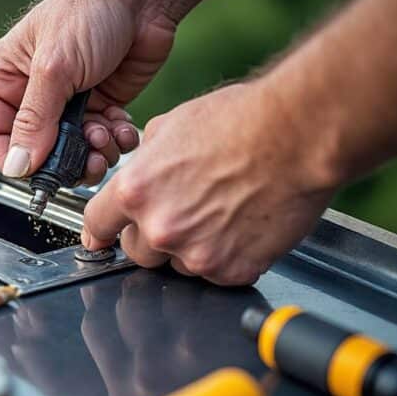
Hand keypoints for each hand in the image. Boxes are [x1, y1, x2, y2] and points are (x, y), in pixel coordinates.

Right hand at [0, 0, 175, 184]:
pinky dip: (114, 141)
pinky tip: (122, 126)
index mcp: (5, 78)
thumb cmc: (91, 7)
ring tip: (105, 136)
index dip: (14, 160)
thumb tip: (18, 163)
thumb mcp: (54, 67)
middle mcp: (33, 93)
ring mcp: (67, 102)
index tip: (38, 173)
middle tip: (83, 158)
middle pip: (37, 150)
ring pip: (71, 152)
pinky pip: (101, 141)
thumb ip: (35, 120)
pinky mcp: (99, 105)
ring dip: (92, 152)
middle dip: (62, 159)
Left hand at [81, 82, 336, 284]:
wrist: (299, 134)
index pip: (97, 224)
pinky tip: (242, 226)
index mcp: (136, 191)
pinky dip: (227, 257)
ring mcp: (195, 254)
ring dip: (190, 248)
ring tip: (221, 213)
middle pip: (136, 251)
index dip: (99, 232)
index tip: (100, 239)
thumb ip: (145, 162)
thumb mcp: (171, 126)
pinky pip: (216, 274)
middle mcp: (160, 227)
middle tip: (185, 211)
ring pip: (176, 266)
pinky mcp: (231, 270)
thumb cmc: (242, 121)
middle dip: (153, 236)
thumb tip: (138, 175)